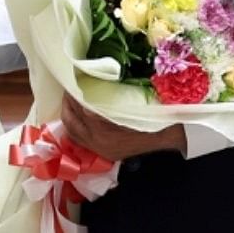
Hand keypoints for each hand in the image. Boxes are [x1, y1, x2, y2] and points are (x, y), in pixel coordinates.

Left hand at [60, 93, 186, 160]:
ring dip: (69, 114)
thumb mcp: (129, 102)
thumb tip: (88, 83)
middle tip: (68, 88)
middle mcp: (99, 143)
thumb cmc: (150, 115)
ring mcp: (100, 149)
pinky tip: (76, 116)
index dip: (75, 94)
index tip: (73, 81)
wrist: (166, 135)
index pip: (81, 110)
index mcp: (105, 131)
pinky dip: (74, 127)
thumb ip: (108, 99)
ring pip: (72, 132)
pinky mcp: (103, 152)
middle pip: (71, 121)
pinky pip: (79, 140)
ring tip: (70, 99)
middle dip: (67, 103)